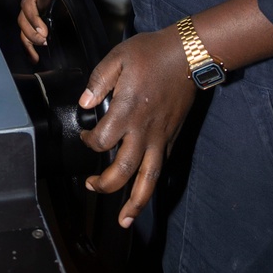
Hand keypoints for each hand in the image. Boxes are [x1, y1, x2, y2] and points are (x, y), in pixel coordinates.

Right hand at [17, 0, 93, 60]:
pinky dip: (35, 39)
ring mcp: (44, 1)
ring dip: (28, 40)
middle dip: (29, 33)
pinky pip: (39, 24)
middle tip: (43, 44)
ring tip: (36, 56)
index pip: (28, 4)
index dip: (32, 19)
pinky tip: (40, 51)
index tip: (42, 32)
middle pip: (23, 17)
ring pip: (27, 23)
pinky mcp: (52, 6)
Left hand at [79, 28, 195, 226]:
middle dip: (106, 185)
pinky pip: (162, 166)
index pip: (102, 141)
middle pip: (124, 170)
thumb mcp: (118, 57)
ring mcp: (161, 136)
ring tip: (125, 219)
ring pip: (148, 179)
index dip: (88, 143)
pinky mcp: (172, 136)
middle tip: (92, 186)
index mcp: (127, 110)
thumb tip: (84, 104)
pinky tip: (145, 190)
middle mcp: (144, 130)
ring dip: (136, 202)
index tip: (86, 136)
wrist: (188, 54)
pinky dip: (152, 183)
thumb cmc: (152, 53)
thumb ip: (99, 81)